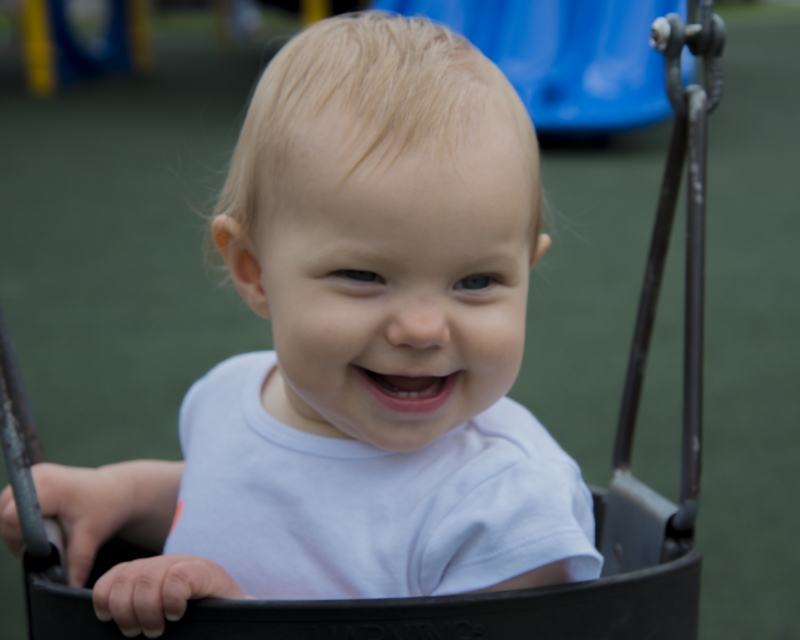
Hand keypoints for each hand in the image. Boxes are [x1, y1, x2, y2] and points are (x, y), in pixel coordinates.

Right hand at [0, 463, 133, 587]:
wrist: (113, 491)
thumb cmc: (104, 508)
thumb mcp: (93, 535)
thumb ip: (78, 561)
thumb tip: (69, 589)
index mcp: (48, 486)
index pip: (11, 517)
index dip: (21, 538)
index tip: (40, 549)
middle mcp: (35, 476)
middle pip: (3, 516)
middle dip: (17, 538)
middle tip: (41, 548)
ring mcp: (30, 476)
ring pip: (3, 512)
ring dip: (15, 531)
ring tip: (42, 538)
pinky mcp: (28, 481)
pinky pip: (9, 507)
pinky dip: (18, 522)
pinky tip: (39, 528)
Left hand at [93, 554, 243, 637]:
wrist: (237, 615)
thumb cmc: (195, 620)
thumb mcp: (160, 611)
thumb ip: (137, 606)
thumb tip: (104, 620)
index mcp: (149, 571)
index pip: (116, 575)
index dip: (105, 597)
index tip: (108, 620)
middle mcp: (165, 563)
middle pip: (127, 578)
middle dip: (125, 611)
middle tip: (137, 632)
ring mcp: (186, 564)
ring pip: (148, 579)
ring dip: (147, 610)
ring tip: (156, 629)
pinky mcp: (206, 571)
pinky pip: (178, 579)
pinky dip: (172, 600)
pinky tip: (177, 613)